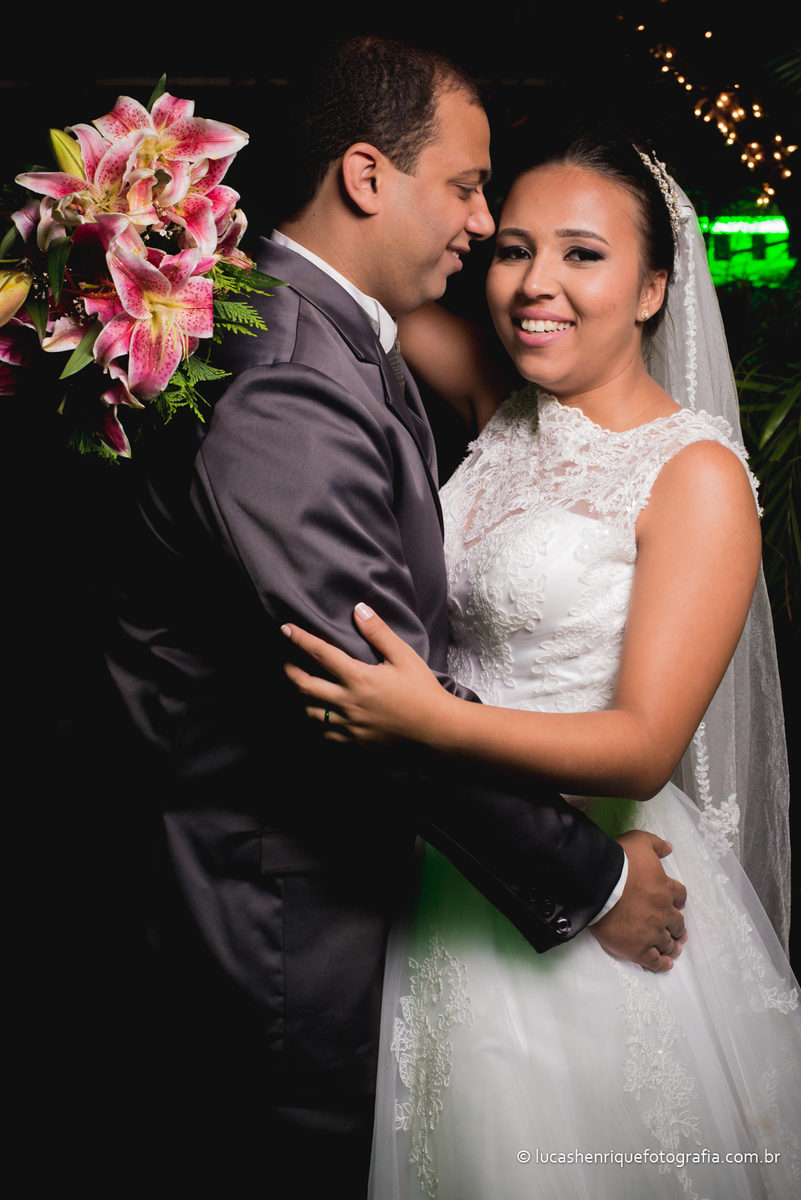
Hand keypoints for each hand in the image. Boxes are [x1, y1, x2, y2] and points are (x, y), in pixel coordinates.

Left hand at [282, 603, 451, 744]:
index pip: (319, 653)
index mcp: (357, 678)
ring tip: (301, 688)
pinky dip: (316, 724)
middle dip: (289, 671)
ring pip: (309, 712)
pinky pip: (324, 735)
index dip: (299, 639)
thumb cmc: (423, 691)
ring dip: (301, 698)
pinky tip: (319, 716)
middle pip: (303, 686)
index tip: (285, 629)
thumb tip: (358, 609)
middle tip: (286, 662)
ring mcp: (348, 726)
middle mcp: (347, 702)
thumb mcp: (404, 656)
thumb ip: (379, 632)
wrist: (437, 731)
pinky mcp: (354, 743)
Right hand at [590, 830, 686, 972]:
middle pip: (677, 923)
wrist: (599, 884)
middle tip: (678, 932)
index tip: (676, 904)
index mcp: (665, 889)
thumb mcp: (640, 841)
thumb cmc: (619, 861)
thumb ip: (656, 844)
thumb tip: (668, 848)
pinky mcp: (638, 948)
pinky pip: (654, 960)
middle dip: (678, 927)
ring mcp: (652, 932)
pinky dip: (661, 963)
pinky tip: (665, 964)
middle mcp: (663, 912)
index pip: (680, 896)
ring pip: (668, 943)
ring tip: (674, 949)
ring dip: (672, 946)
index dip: (678, 901)